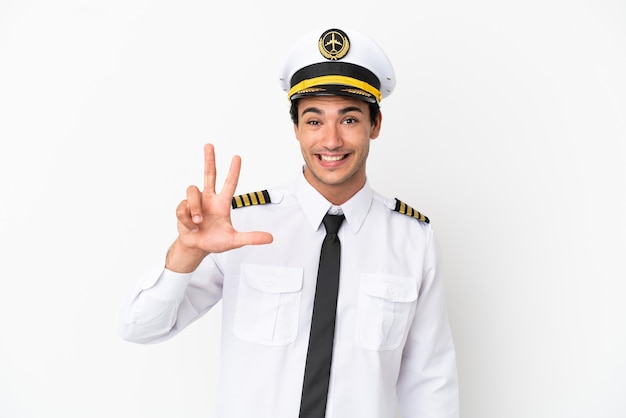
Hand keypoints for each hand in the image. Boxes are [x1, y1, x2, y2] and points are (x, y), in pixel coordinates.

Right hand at [166, 143, 272, 271]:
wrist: (196, 247)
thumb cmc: (215, 241)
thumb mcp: (234, 240)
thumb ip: (250, 238)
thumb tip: (270, 238)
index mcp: (222, 203)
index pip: (230, 184)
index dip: (234, 171)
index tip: (237, 157)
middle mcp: (209, 199)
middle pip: (209, 174)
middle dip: (209, 159)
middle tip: (209, 145)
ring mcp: (196, 202)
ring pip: (193, 191)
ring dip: (195, 209)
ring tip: (198, 223)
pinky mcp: (183, 208)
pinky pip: (183, 209)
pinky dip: (187, 221)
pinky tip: (191, 228)